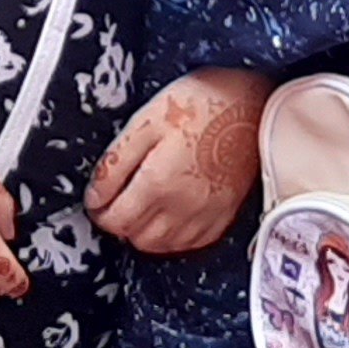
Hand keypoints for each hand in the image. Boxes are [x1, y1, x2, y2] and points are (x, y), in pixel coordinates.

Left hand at [87, 68, 269, 254]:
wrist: (252, 101)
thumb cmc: (201, 103)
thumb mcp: (145, 122)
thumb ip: (115, 163)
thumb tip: (95, 195)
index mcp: (159, 182)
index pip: (116, 221)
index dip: (99, 213)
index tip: (97, 200)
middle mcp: (184, 206)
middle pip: (137, 239)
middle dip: (120, 223)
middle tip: (117, 201)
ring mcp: (208, 213)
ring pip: (164, 246)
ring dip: (146, 233)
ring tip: (142, 207)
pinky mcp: (226, 212)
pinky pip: (194, 243)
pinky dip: (176, 236)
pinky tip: (170, 214)